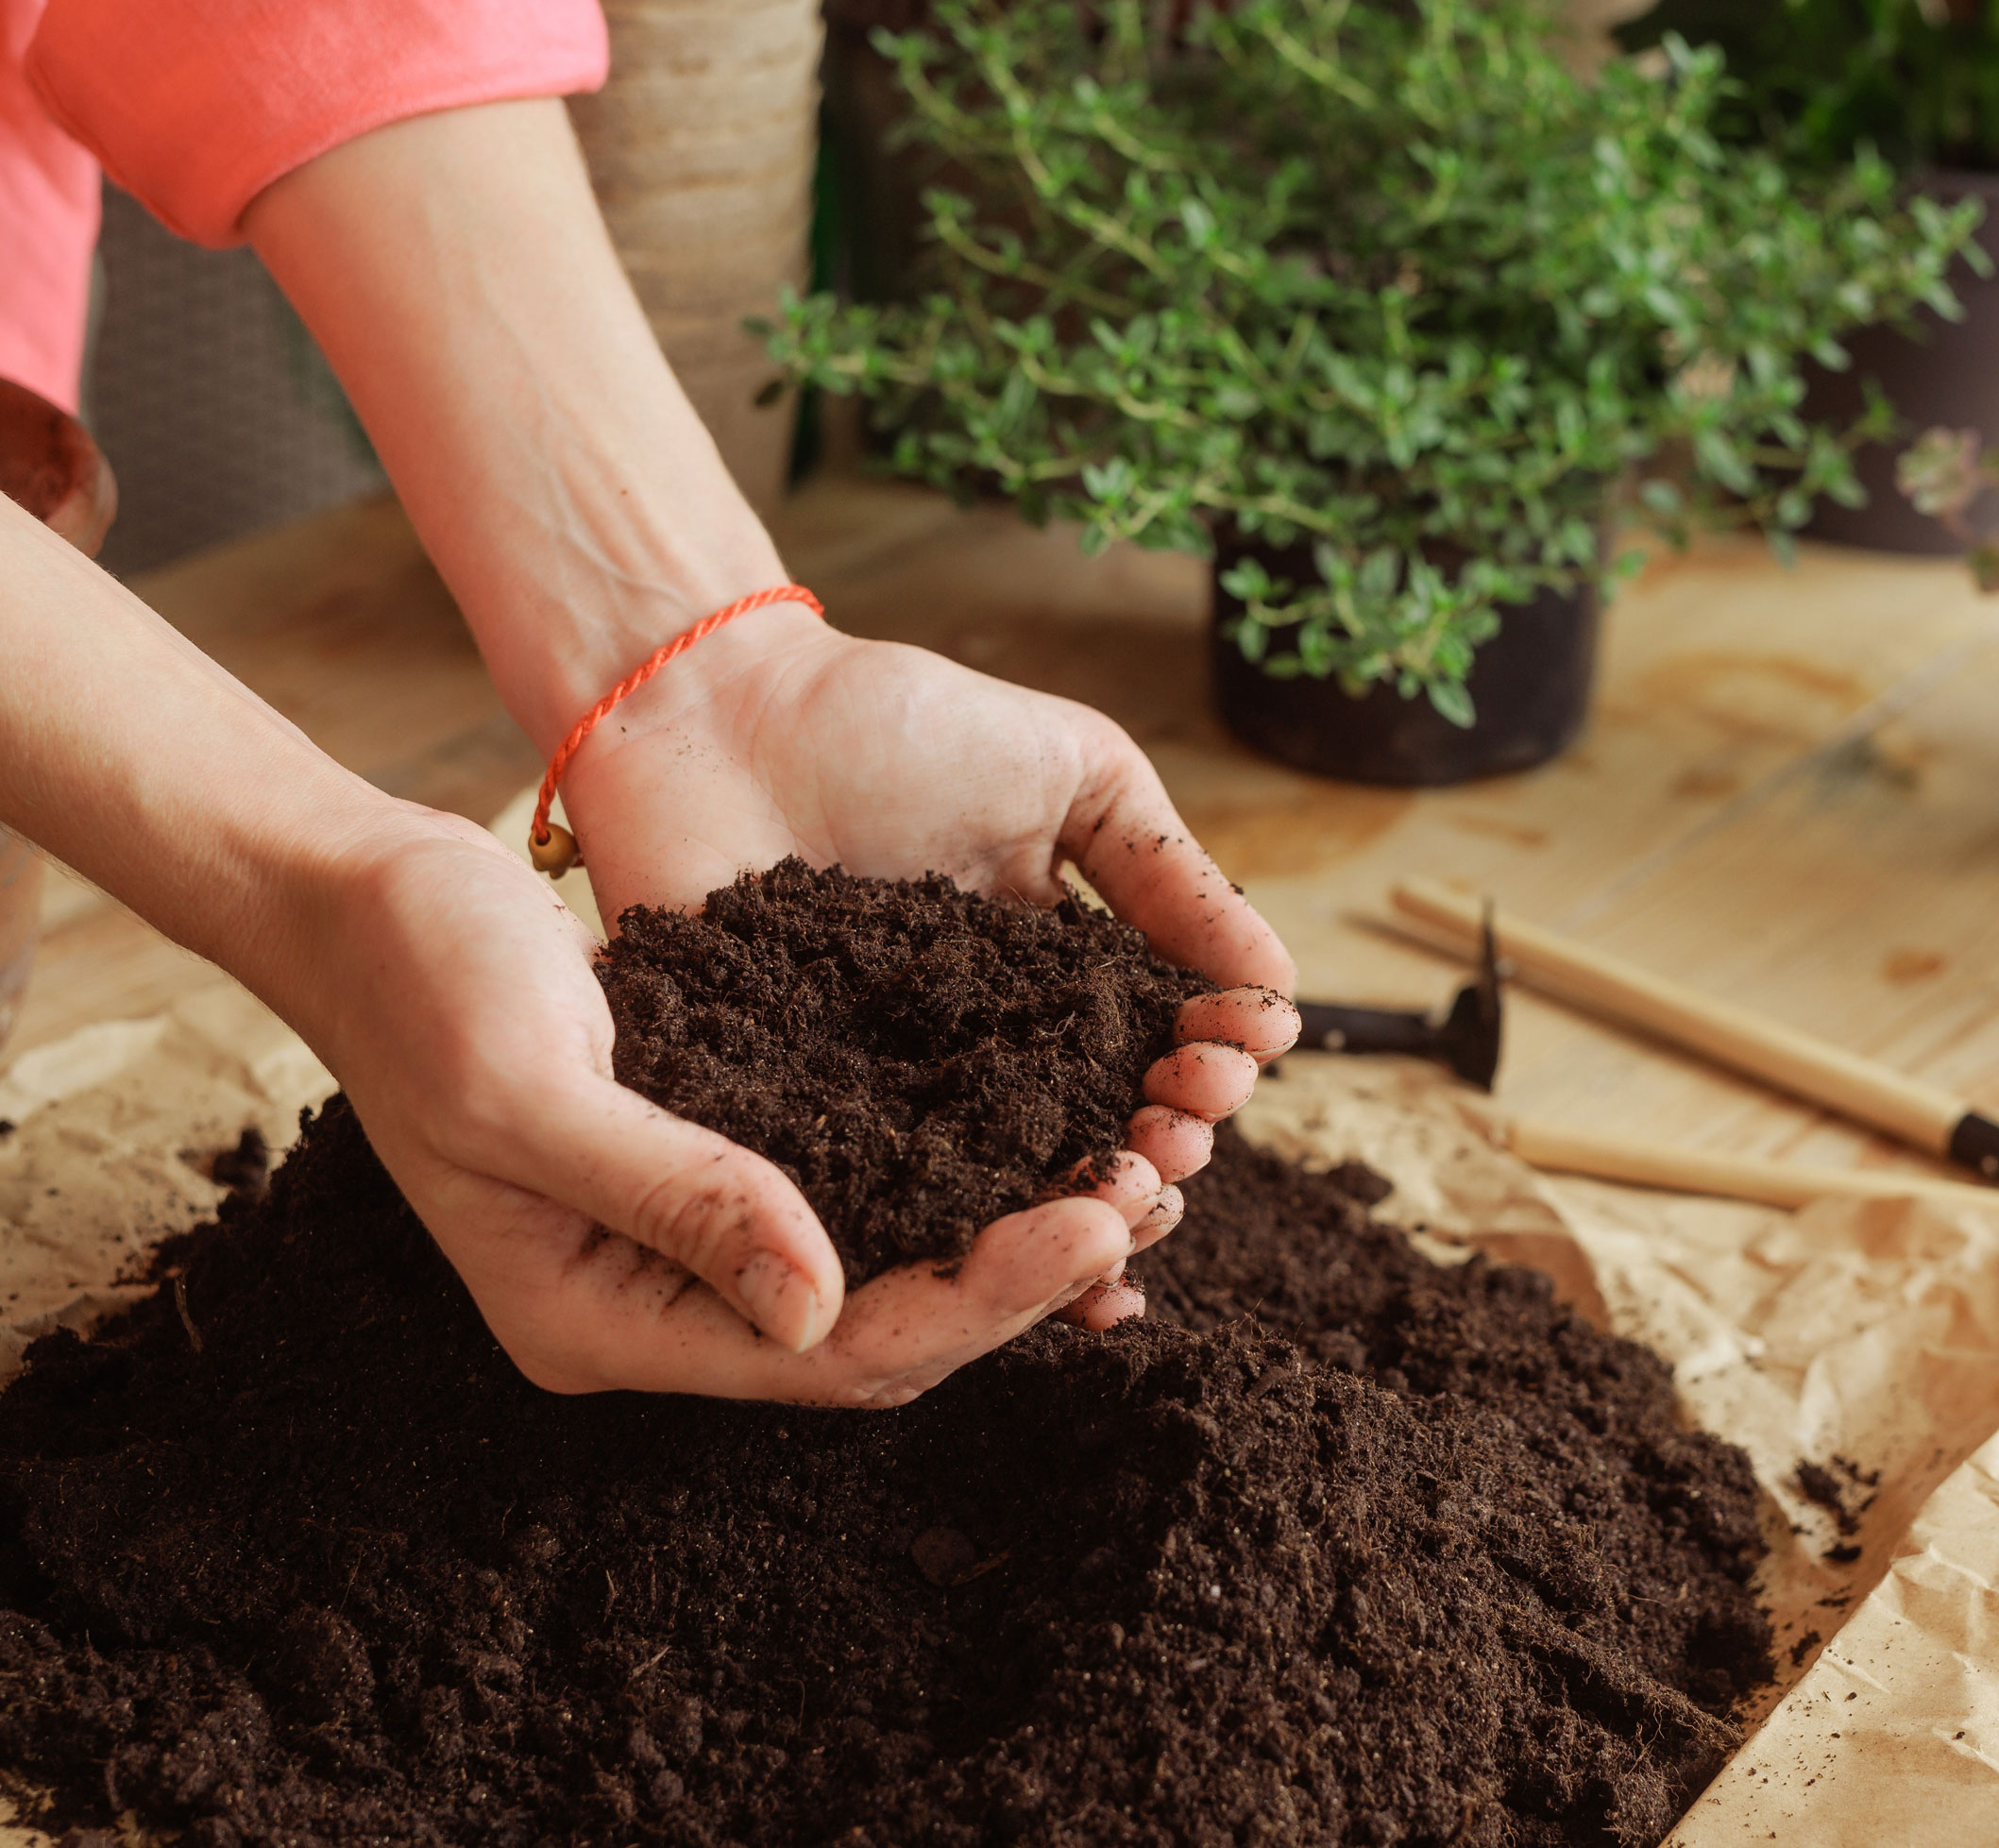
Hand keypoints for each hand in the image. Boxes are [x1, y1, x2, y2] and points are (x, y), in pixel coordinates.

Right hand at [296, 813, 1181, 1404]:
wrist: (362, 897)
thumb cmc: (421, 980)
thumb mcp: (535, 1088)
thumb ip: (673, 1196)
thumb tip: (823, 1308)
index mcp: (595, 1319)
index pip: (821, 1356)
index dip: (968, 1298)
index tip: (1091, 1220)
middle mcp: (642, 1305)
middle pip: (862, 1335)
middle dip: (1005, 1277)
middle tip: (1139, 1199)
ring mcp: (669, 1240)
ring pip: (865, 1272)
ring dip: (984, 1231)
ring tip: (1114, 1174)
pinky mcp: (695, 1164)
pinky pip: (839, 1198)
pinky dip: (930, 1174)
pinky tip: (1015, 1131)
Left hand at [559, 610, 1300, 1328]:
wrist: (717, 712)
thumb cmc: (893, 725)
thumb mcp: (1070, 771)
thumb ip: (1170, 874)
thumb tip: (1281, 993)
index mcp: (1056, 981)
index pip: (1157, 1056)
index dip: (1206, 1072)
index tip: (1224, 1061)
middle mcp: (986, 1054)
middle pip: (1099, 1139)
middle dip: (1162, 1154)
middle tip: (1172, 1135)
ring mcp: (896, 1098)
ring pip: (1012, 1192)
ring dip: (1088, 1213)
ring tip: (1126, 1201)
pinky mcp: (800, 1126)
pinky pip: (887, 1212)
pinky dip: (962, 1254)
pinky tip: (1033, 1285)